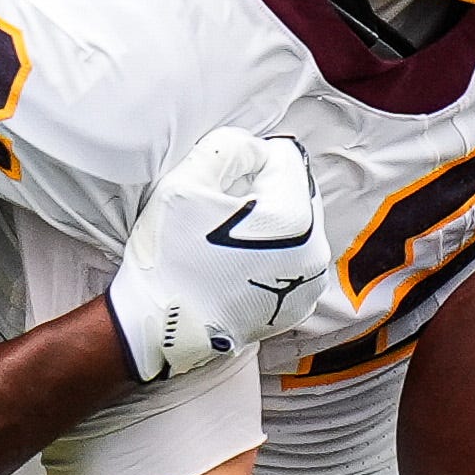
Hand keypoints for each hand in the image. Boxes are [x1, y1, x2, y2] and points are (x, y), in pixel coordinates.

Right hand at [106, 129, 329, 381]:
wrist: (160, 327)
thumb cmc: (170, 255)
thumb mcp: (185, 181)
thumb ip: (229, 147)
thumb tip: (258, 150)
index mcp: (294, 217)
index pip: (287, 158)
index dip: (249, 160)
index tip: (220, 186)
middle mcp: (315, 251)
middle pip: (296, 191)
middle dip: (264, 192)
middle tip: (220, 213)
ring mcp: (310, 283)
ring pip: (297, 225)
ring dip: (269, 223)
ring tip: (227, 241)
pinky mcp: (299, 305)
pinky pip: (294, 259)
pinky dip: (273, 253)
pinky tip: (236, 264)